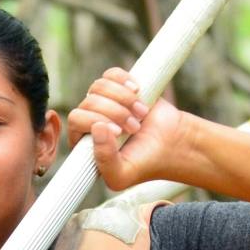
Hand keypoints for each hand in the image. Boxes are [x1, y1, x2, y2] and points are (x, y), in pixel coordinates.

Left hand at [66, 67, 194, 190]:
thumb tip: (96, 127)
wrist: (173, 144)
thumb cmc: (145, 163)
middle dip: (114, 112)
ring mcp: (104, 102)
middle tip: (135, 127)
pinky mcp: (120, 88)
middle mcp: (90, 120)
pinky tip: (137, 91)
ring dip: (123, 99)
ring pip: (99, 86)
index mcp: (84, 142)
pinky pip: (112, 74)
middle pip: (89, 101)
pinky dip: (125, 81)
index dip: (95, 121)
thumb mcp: (122, 175)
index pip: (75, 119)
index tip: (119, 133)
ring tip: (140, 114)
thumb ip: (104, 161)